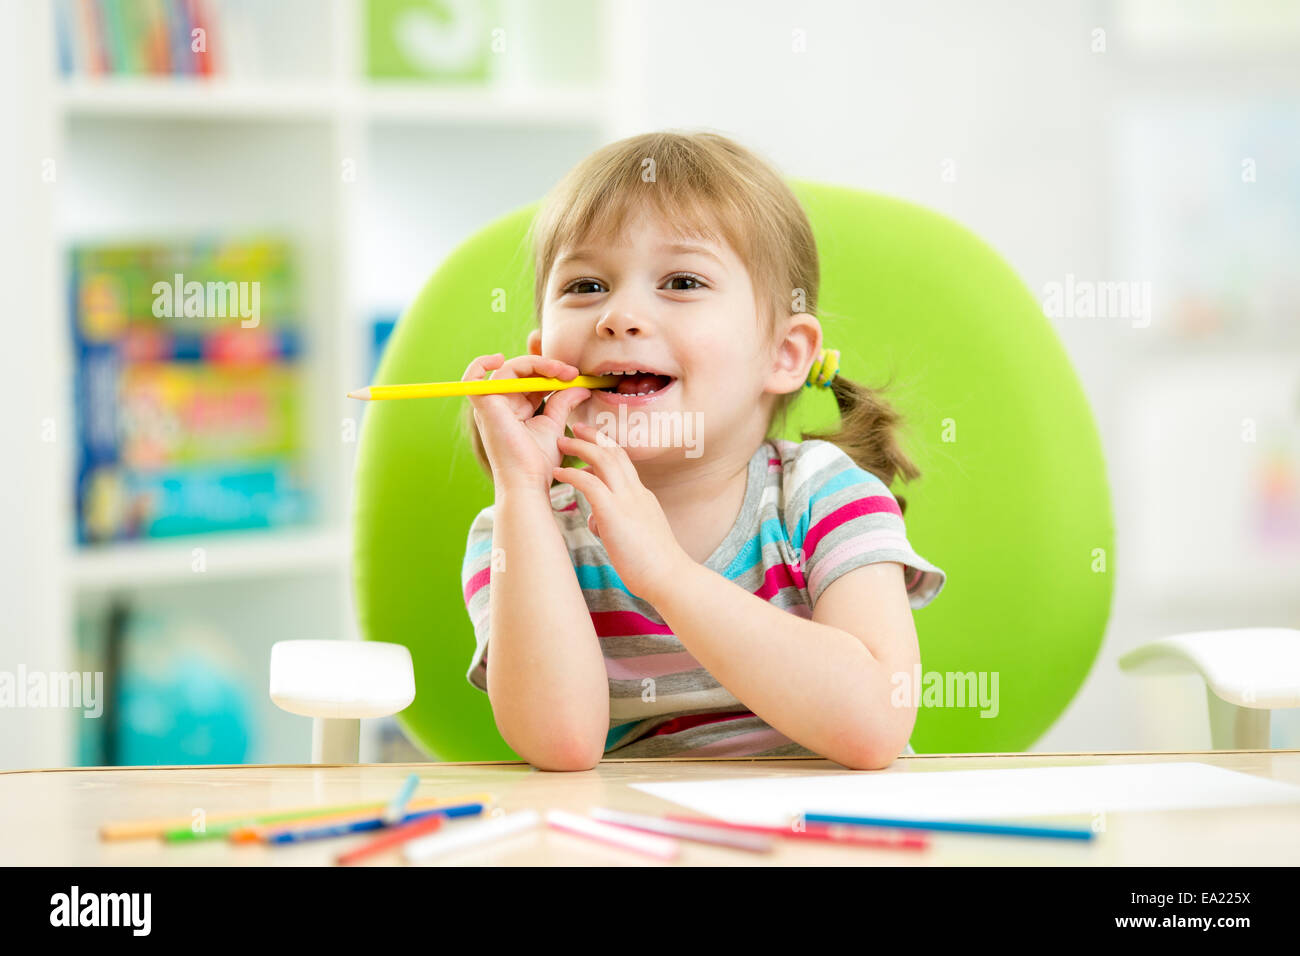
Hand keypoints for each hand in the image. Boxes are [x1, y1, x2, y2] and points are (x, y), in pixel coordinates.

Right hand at [463, 352, 591, 494]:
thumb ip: (564, 402)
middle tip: (572, 373)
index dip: (552, 372)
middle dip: (548, 366)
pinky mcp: (484, 406)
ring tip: (561, 372)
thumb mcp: (554, 425)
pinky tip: (498, 358)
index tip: (575, 376)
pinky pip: (473, 378)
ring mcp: (490, 404)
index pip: (531, 379)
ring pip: (509, 369)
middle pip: (520, 371)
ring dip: (537, 364)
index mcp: (515, 408)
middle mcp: (500, 404)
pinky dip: (480, 364)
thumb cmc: (538, 462)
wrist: (529, 482)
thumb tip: (581, 386)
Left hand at [552, 421, 690, 600]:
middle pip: (615, 452)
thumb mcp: (636, 535)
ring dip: (581, 447)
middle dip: (594, 436)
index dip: (607, 449)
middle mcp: (636, 493)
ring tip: (561, 441)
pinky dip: (572, 474)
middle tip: (575, 428)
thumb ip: (616, 522)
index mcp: (643, 498)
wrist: (670, 578)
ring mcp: (627, 501)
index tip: (592, 442)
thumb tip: (597, 521)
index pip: (624, 464)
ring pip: (603, 460)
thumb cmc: (654, 566)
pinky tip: (557, 472)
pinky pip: (590, 483)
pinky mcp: (614, 513)